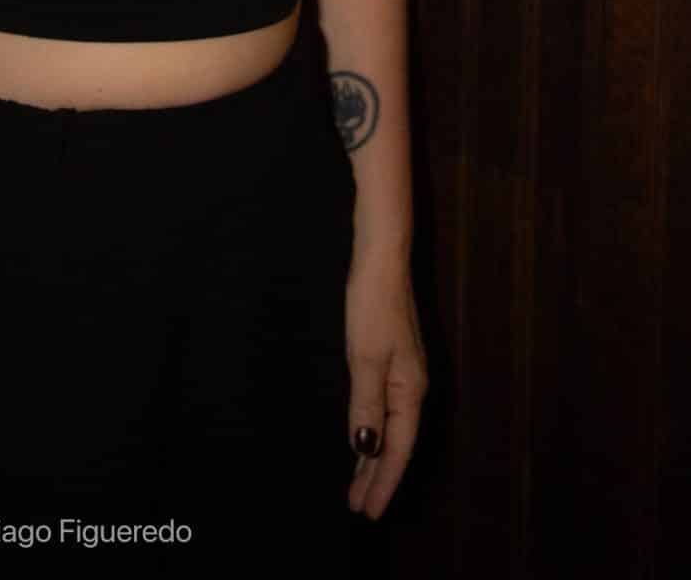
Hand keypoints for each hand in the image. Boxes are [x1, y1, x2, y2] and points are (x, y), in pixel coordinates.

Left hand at [344, 256, 427, 519]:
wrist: (382, 259)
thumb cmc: (373, 306)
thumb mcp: (365, 358)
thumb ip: (366, 406)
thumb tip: (366, 449)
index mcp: (408, 392)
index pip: (396, 450)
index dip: (382, 482)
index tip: (367, 511)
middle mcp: (411, 388)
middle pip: (396, 444)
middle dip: (377, 477)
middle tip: (359, 508)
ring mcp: (404, 374)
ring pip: (390, 428)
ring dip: (375, 457)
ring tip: (359, 485)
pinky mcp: (393, 361)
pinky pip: (384, 410)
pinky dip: (374, 431)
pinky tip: (365, 438)